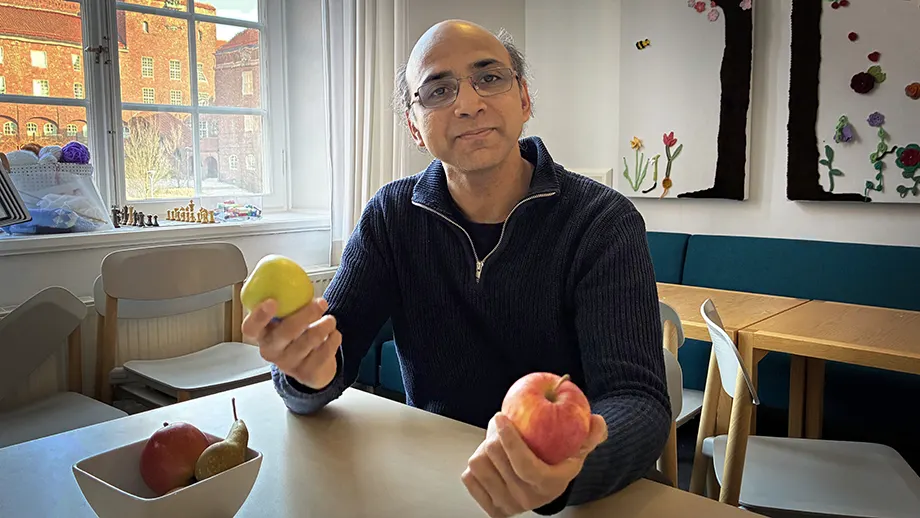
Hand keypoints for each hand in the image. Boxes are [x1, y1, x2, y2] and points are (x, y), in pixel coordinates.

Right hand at [241, 298, 340, 389]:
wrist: (313, 364)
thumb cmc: (297, 334)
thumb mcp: (287, 318)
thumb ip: (286, 302)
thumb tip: (290, 274)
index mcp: (262, 334)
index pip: (250, 328)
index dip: (258, 316)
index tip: (272, 301)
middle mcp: (272, 351)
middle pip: (285, 333)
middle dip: (305, 315)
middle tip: (320, 303)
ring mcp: (289, 364)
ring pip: (308, 341)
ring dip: (324, 326)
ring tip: (330, 319)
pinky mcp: (307, 373)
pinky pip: (324, 353)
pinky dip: (333, 339)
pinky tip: (334, 334)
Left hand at [461, 413, 607, 516]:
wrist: (544, 485)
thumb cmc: (560, 460)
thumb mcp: (579, 446)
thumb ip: (591, 433)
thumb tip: (597, 422)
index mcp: (550, 485)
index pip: (525, 465)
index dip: (510, 440)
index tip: (500, 416)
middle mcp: (527, 500)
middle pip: (496, 459)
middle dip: (495, 435)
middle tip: (502, 425)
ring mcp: (507, 506)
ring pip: (478, 465)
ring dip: (484, 448)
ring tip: (497, 443)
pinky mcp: (490, 508)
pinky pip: (469, 478)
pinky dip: (477, 463)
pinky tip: (490, 459)